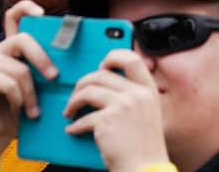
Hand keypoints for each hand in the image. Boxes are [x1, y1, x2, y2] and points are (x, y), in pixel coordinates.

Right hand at [0, 0, 56, 159]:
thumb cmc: (16, 109)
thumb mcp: (35, 88)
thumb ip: (44, 73)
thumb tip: (72, 67)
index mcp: (14, 48)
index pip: (15, 16)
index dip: (27, 8)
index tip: (42, 13)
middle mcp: (1, 50)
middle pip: (23, 39)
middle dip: (42, 58)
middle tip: (54, 77)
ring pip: (20, 69)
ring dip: (32, 94)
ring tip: (35, 112)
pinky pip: (9, 84)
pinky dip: (20, 101)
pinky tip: (20, 112)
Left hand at [63, 49, 168, 171]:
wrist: (145, 168)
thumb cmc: (144, 147)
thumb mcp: (148, 113)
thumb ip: (134, 96)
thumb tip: (107, 86)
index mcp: (148, 90)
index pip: (131, 59)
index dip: (113, 57)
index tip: (101, 66)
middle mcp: (137, 94)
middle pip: (101, 74)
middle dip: (83, 83)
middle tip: (76, 94)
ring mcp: (123, 105)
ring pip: (89, 90)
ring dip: (74, 101)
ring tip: (70, 111)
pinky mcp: (107, 120)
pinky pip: (84, 117)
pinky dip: (75, 125)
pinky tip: (72, 129)